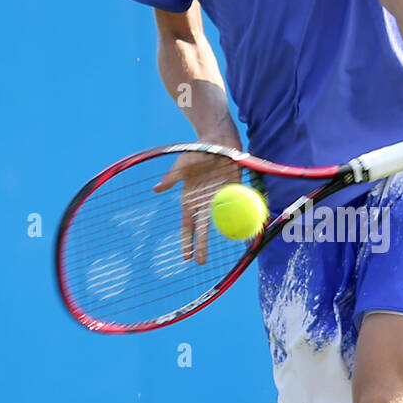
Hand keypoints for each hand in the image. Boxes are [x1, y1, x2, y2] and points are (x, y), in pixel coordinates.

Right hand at [154, 132, 242, 264]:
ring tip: (227, 248)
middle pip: (203, 229)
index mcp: (190, 200)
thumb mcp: (182, 165)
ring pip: (220, 222)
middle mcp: (205, 203)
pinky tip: (247, 231)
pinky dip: (242, 219)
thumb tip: (156, 189)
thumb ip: (171, 178)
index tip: (185, 257)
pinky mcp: (235, 191)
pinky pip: (238, 208)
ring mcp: (220, 198)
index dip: (186, 241)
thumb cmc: (196, 152)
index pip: (188, 225)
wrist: (217, 140)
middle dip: (202, 246)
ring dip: (222, 236)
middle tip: (201, 263)